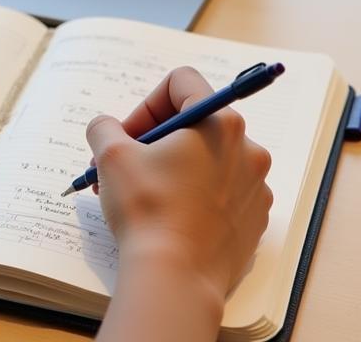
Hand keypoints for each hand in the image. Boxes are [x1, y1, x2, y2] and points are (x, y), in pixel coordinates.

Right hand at [85, 66, 272, 300]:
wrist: (176, 280)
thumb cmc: (147, 210)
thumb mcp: (110, 155)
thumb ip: (105, 126)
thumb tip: (107, 127)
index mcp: (219, 123)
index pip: (182, 82)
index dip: (147, 102)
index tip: (129, 134)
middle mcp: (247, 149)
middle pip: (194, 122)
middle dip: (154, 139)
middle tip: (125, 163)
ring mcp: (255, 187)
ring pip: (207, 158)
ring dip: (173, 166)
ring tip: (141, 192)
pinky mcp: (255, 219)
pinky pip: (221, 190)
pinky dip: (194, 194)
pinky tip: (168, 215)